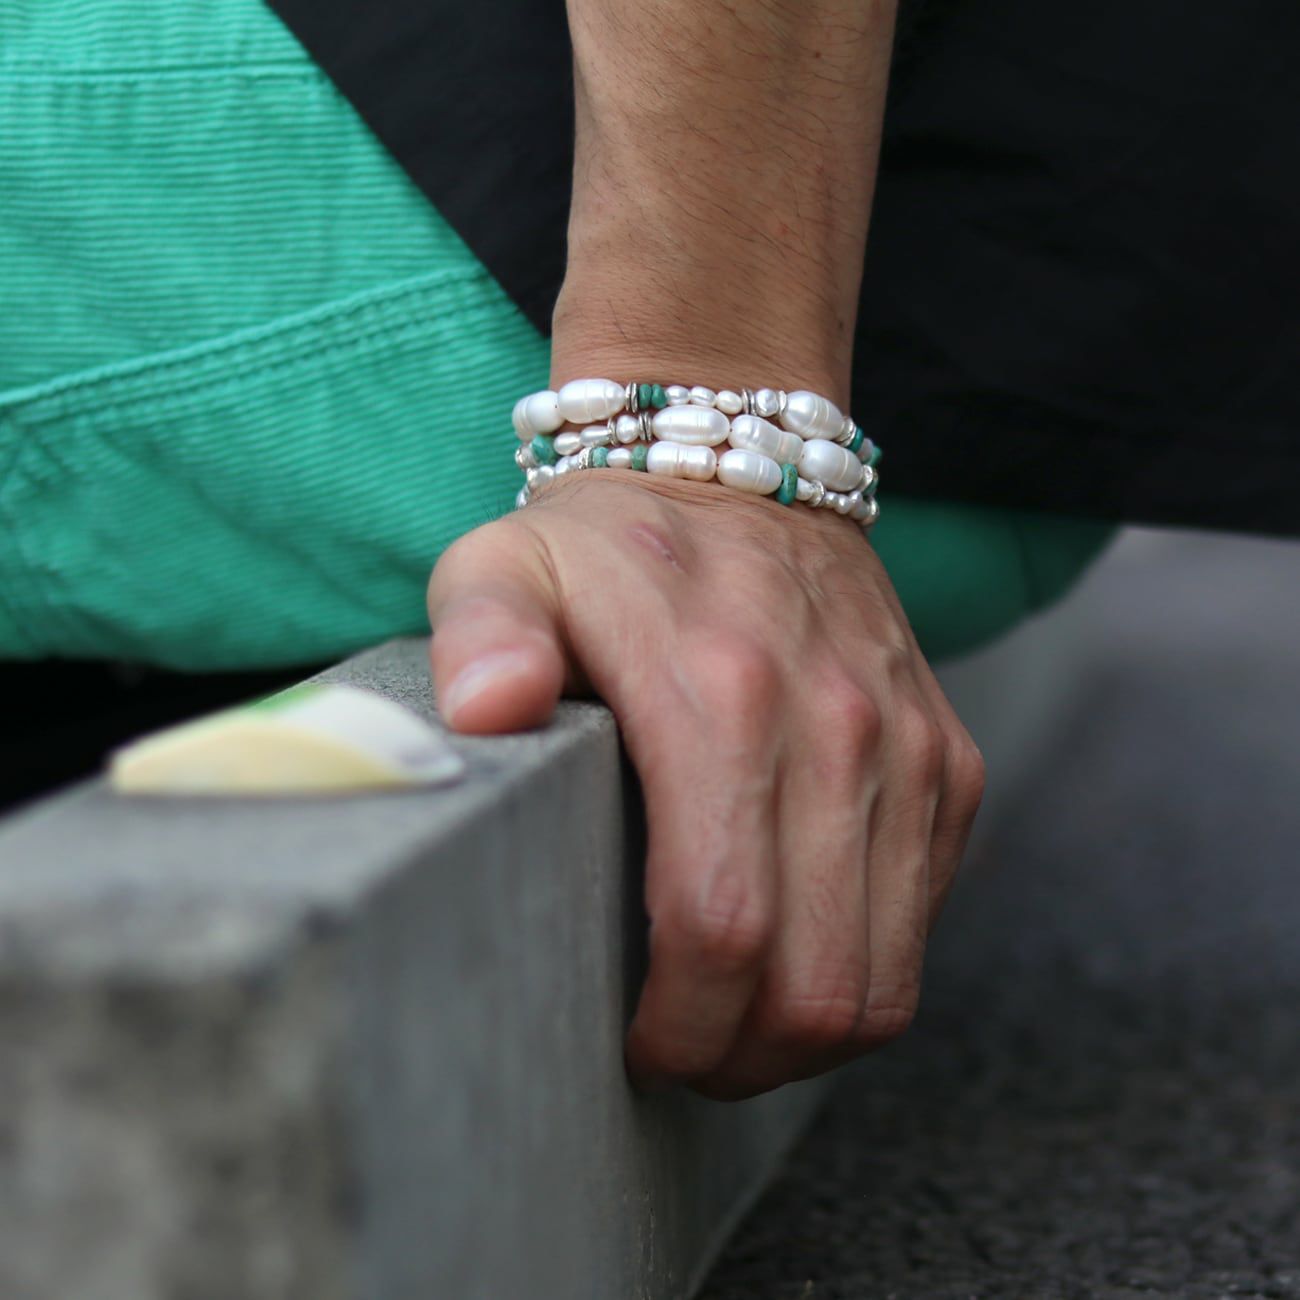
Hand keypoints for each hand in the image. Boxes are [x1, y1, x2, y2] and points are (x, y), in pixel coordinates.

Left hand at [427, 469, 983, 1099]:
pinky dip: (866, 958)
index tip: (636, 1043)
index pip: (721, 927)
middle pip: (818, 983)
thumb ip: (484, 636)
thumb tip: (487, 712)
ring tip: (738, 1021)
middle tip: (684, 1051)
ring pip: (887, 973)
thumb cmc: (609, 541)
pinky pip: (926, 911)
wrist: (742, 466)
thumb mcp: (506, 565)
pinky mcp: (944, 754)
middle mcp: (834, 726)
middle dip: (745, 1056)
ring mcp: (904, 744)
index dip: (681, 1024)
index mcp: (718, 697)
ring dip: (809, 1030)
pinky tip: (797, 939)